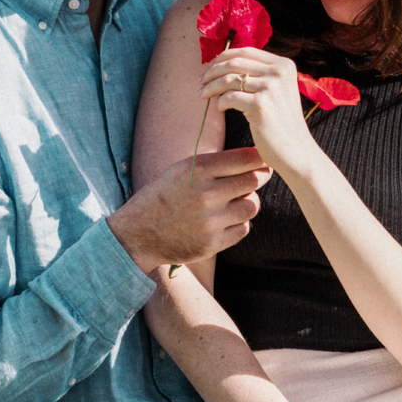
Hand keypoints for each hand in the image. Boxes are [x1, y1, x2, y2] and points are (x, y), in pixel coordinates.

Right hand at [108, 147, 271, 274]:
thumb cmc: (164, 196)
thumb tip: (254, 157)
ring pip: (252, 206)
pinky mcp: (212, 243)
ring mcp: (210, 221)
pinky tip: (227, 220)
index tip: (264, 159)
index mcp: (197, 170)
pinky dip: (239, 224)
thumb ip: (214, 163)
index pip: (244, 158)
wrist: (138, 233)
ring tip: (238, 200)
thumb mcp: (182, 170)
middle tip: (260, 176)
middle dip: (260, 177)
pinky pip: (243, 229)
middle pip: (253, 180)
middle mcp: (206, 194)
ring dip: (249, 202)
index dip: (260, 158)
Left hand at [199, 48, 317, 176]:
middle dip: (212, 71)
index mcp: (284, 65)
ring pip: (229, 80)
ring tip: (203, 94)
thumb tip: (225, 63)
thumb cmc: (282, 123)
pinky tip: (220, 108)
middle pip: (235, 63)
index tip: (210, 66)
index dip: (224, 57)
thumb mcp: (278, 91)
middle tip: (200, 81)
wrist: (296, 151)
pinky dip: (220, 102)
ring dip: (211, 87)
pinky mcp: (260, 105)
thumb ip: (260, 74)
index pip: (246, 51)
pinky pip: (229, 97)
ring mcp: (270, 88)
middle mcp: (279, 73)